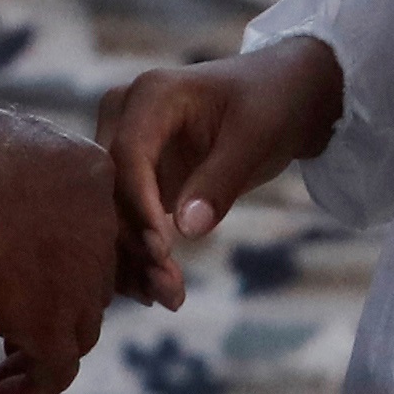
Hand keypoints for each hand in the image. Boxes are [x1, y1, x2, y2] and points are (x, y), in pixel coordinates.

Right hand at [0, 88, 119, 393]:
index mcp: (90, 174)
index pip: (92, 224)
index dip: (62, 256)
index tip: (31, 277)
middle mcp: (100, 229)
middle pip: (89, 281)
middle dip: (55, 310)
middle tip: (19, 337)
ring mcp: (82, 281)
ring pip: (76, 331)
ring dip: (42, 358)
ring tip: (6, 380)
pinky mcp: (56, 325)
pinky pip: (54, 371)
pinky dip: (34, 392)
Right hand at [99, 39, 345, 307]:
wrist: (284, 95)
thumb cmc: (272, 104)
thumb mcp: (256, 137)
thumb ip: (220, 181)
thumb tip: (187, 230)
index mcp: (150, 95)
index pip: (127, 155)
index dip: (138, 206)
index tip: (161, 252)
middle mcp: (124, 117)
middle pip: (109, 188)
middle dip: (134, 242)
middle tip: (166, 291)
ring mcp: (125, 148)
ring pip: (112, 211)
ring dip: (134, 258)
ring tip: (168, 298)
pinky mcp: (135, 177)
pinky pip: (127, 219)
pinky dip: (140, 255)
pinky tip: (158, 290)